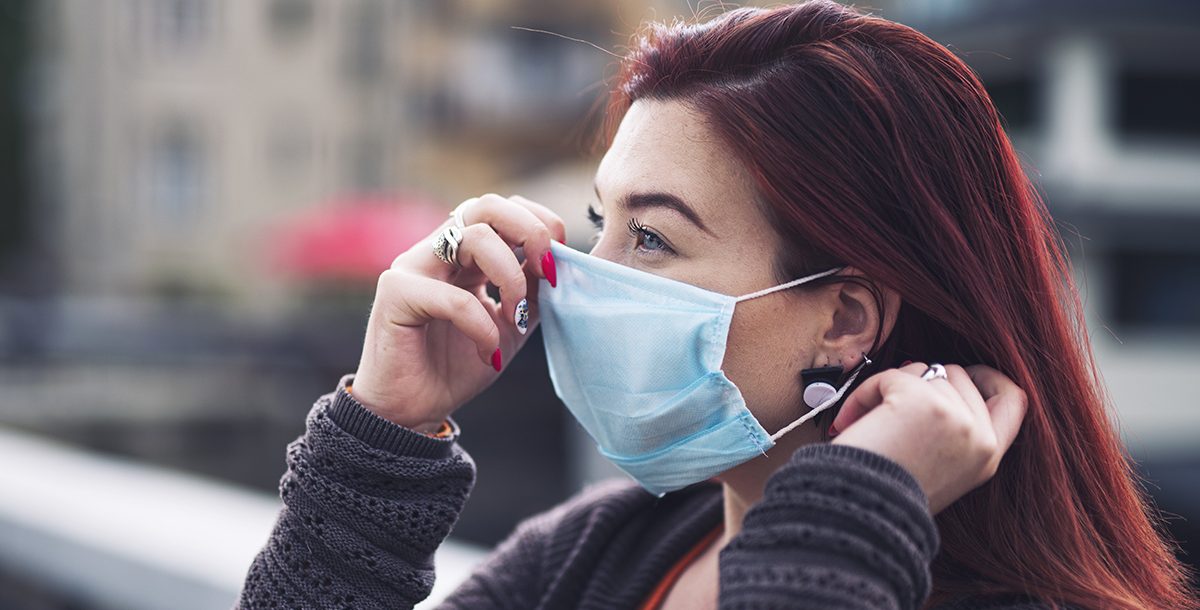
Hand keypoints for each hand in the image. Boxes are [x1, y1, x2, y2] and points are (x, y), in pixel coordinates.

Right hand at [350, 194, 564, 431]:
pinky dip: (482, 326)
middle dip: (529, 232)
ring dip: (512, 278)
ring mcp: (413, 266)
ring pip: (473, 237)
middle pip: (487, 205)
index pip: (504, 209)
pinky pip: (454, 298)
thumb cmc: (456, 368)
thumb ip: (533, 293)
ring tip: (515, 319)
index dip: (538, 223)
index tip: (557, 263)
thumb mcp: (511, 326)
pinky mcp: (395, 293)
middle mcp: (438, 252)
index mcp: (464, 255)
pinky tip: (489, 353)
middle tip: (546, 271)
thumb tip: (561, 261)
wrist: (412, 411)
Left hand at [829, 363, 1026, 512]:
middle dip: (920, 382)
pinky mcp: (922, 401)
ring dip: (889, 389)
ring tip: (870, 424)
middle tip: (892, 408)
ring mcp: (954, 416)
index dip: (990, 377)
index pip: (1013, 399)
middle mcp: (979, 437)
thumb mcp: (942, 470)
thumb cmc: (885, 495)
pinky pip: (891, 375)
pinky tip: (852, 420)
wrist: (860, 512)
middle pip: (957, 375)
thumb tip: (935, 377)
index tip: (964, 372)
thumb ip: (954, 431)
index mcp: (987, 457)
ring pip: (923, 370)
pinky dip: (865, 393)